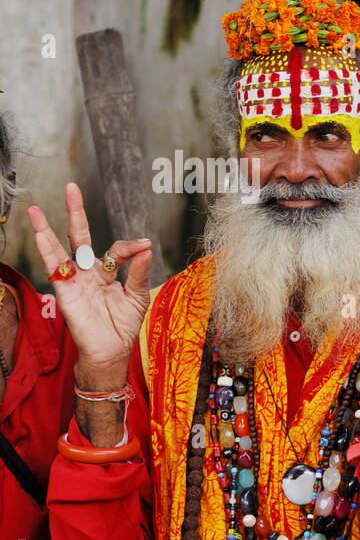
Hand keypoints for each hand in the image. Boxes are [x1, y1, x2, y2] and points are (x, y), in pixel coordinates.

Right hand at [25, 184, 152, 377]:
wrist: (111, 351)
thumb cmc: (123, 325)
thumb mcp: (137, 296)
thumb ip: (138, 272)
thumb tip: (146, 247)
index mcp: (107, 273)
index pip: (116, 250)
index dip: (130, 246)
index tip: (144, 243)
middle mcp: (88, 272)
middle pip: (79, 236)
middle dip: (75, 212)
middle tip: (71, 188)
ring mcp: (74, 280)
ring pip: (59, 249)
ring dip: (46, 229)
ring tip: (34, 209)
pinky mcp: (64, 291)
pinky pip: (54, 268)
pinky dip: (47, 250)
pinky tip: (40, 233)